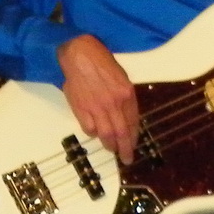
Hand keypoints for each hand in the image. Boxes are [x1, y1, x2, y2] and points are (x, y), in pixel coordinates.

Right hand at [58, 34, 140, 163]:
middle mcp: (113, 102)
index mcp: (126, 93)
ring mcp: (96, 107)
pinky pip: (89, 128)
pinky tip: (96, 133)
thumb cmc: (101, 62)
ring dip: (109, 145)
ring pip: (105, 134)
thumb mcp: (121, 77)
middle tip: (126, 159)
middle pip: (121, 132)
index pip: (133, 121)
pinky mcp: (81, 108)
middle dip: (124, 149)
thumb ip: (124, 97)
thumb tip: (126, 116)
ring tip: (112, 150)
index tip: (133, 146)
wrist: (79, 54)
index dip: (133, 137)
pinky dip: (93, 134)